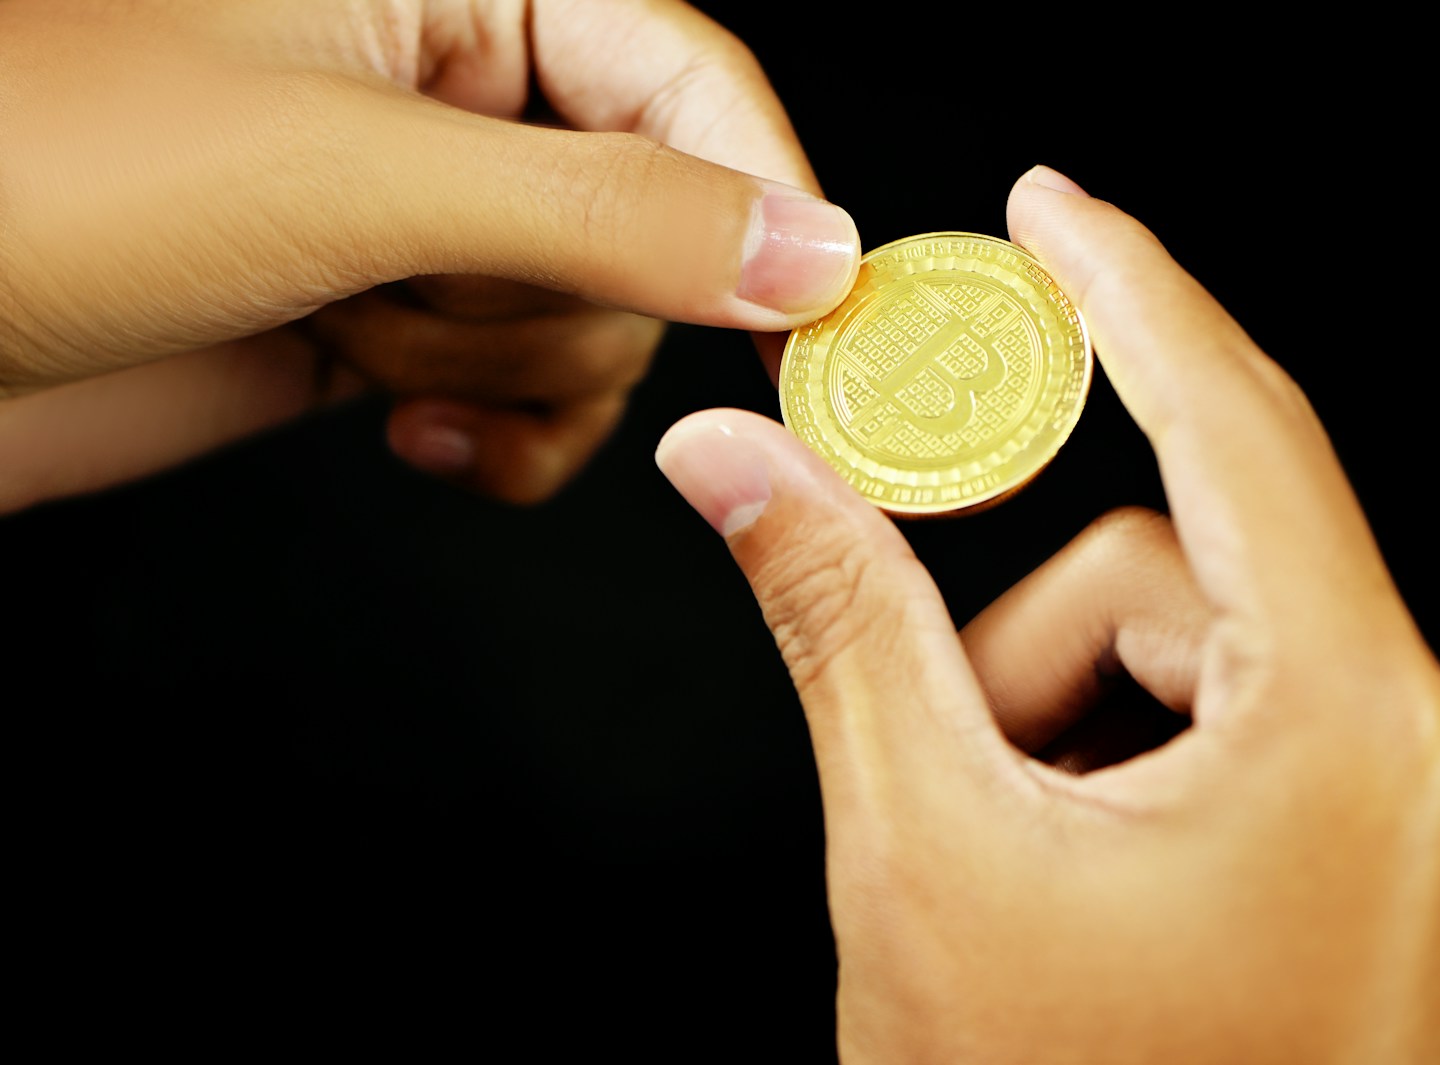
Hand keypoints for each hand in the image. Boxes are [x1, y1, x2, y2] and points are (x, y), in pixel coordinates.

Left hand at [0, 0, 857, 511]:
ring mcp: (430, 216)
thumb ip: (607, 209)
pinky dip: (502, 435)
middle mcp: (456, 91)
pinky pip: (535, 396)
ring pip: (594, 322)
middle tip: (416, 292)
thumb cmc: (51, 180)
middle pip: (656, 221)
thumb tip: (804, 248)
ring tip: (351, 332)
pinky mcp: (402, 320)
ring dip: (493, 364)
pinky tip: (416, 431)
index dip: (763, 198)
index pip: (690, 76)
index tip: (818, 317)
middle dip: (549, 298)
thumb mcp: (362, 176)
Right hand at [654, 166, 1439, 1062]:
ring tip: (1039, 871)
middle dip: (1035, 650)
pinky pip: (1278, 708)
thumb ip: (836, 616)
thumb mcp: (924, 847)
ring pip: (1221, 644)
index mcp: (1364, 735)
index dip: (1128, 291)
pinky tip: (1115, 883)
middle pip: (1185, 572)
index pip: (1232, 429)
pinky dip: (1160, 756)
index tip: (1059, 205)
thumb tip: (732, 464)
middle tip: (957, 770)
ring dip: (1086, 717)